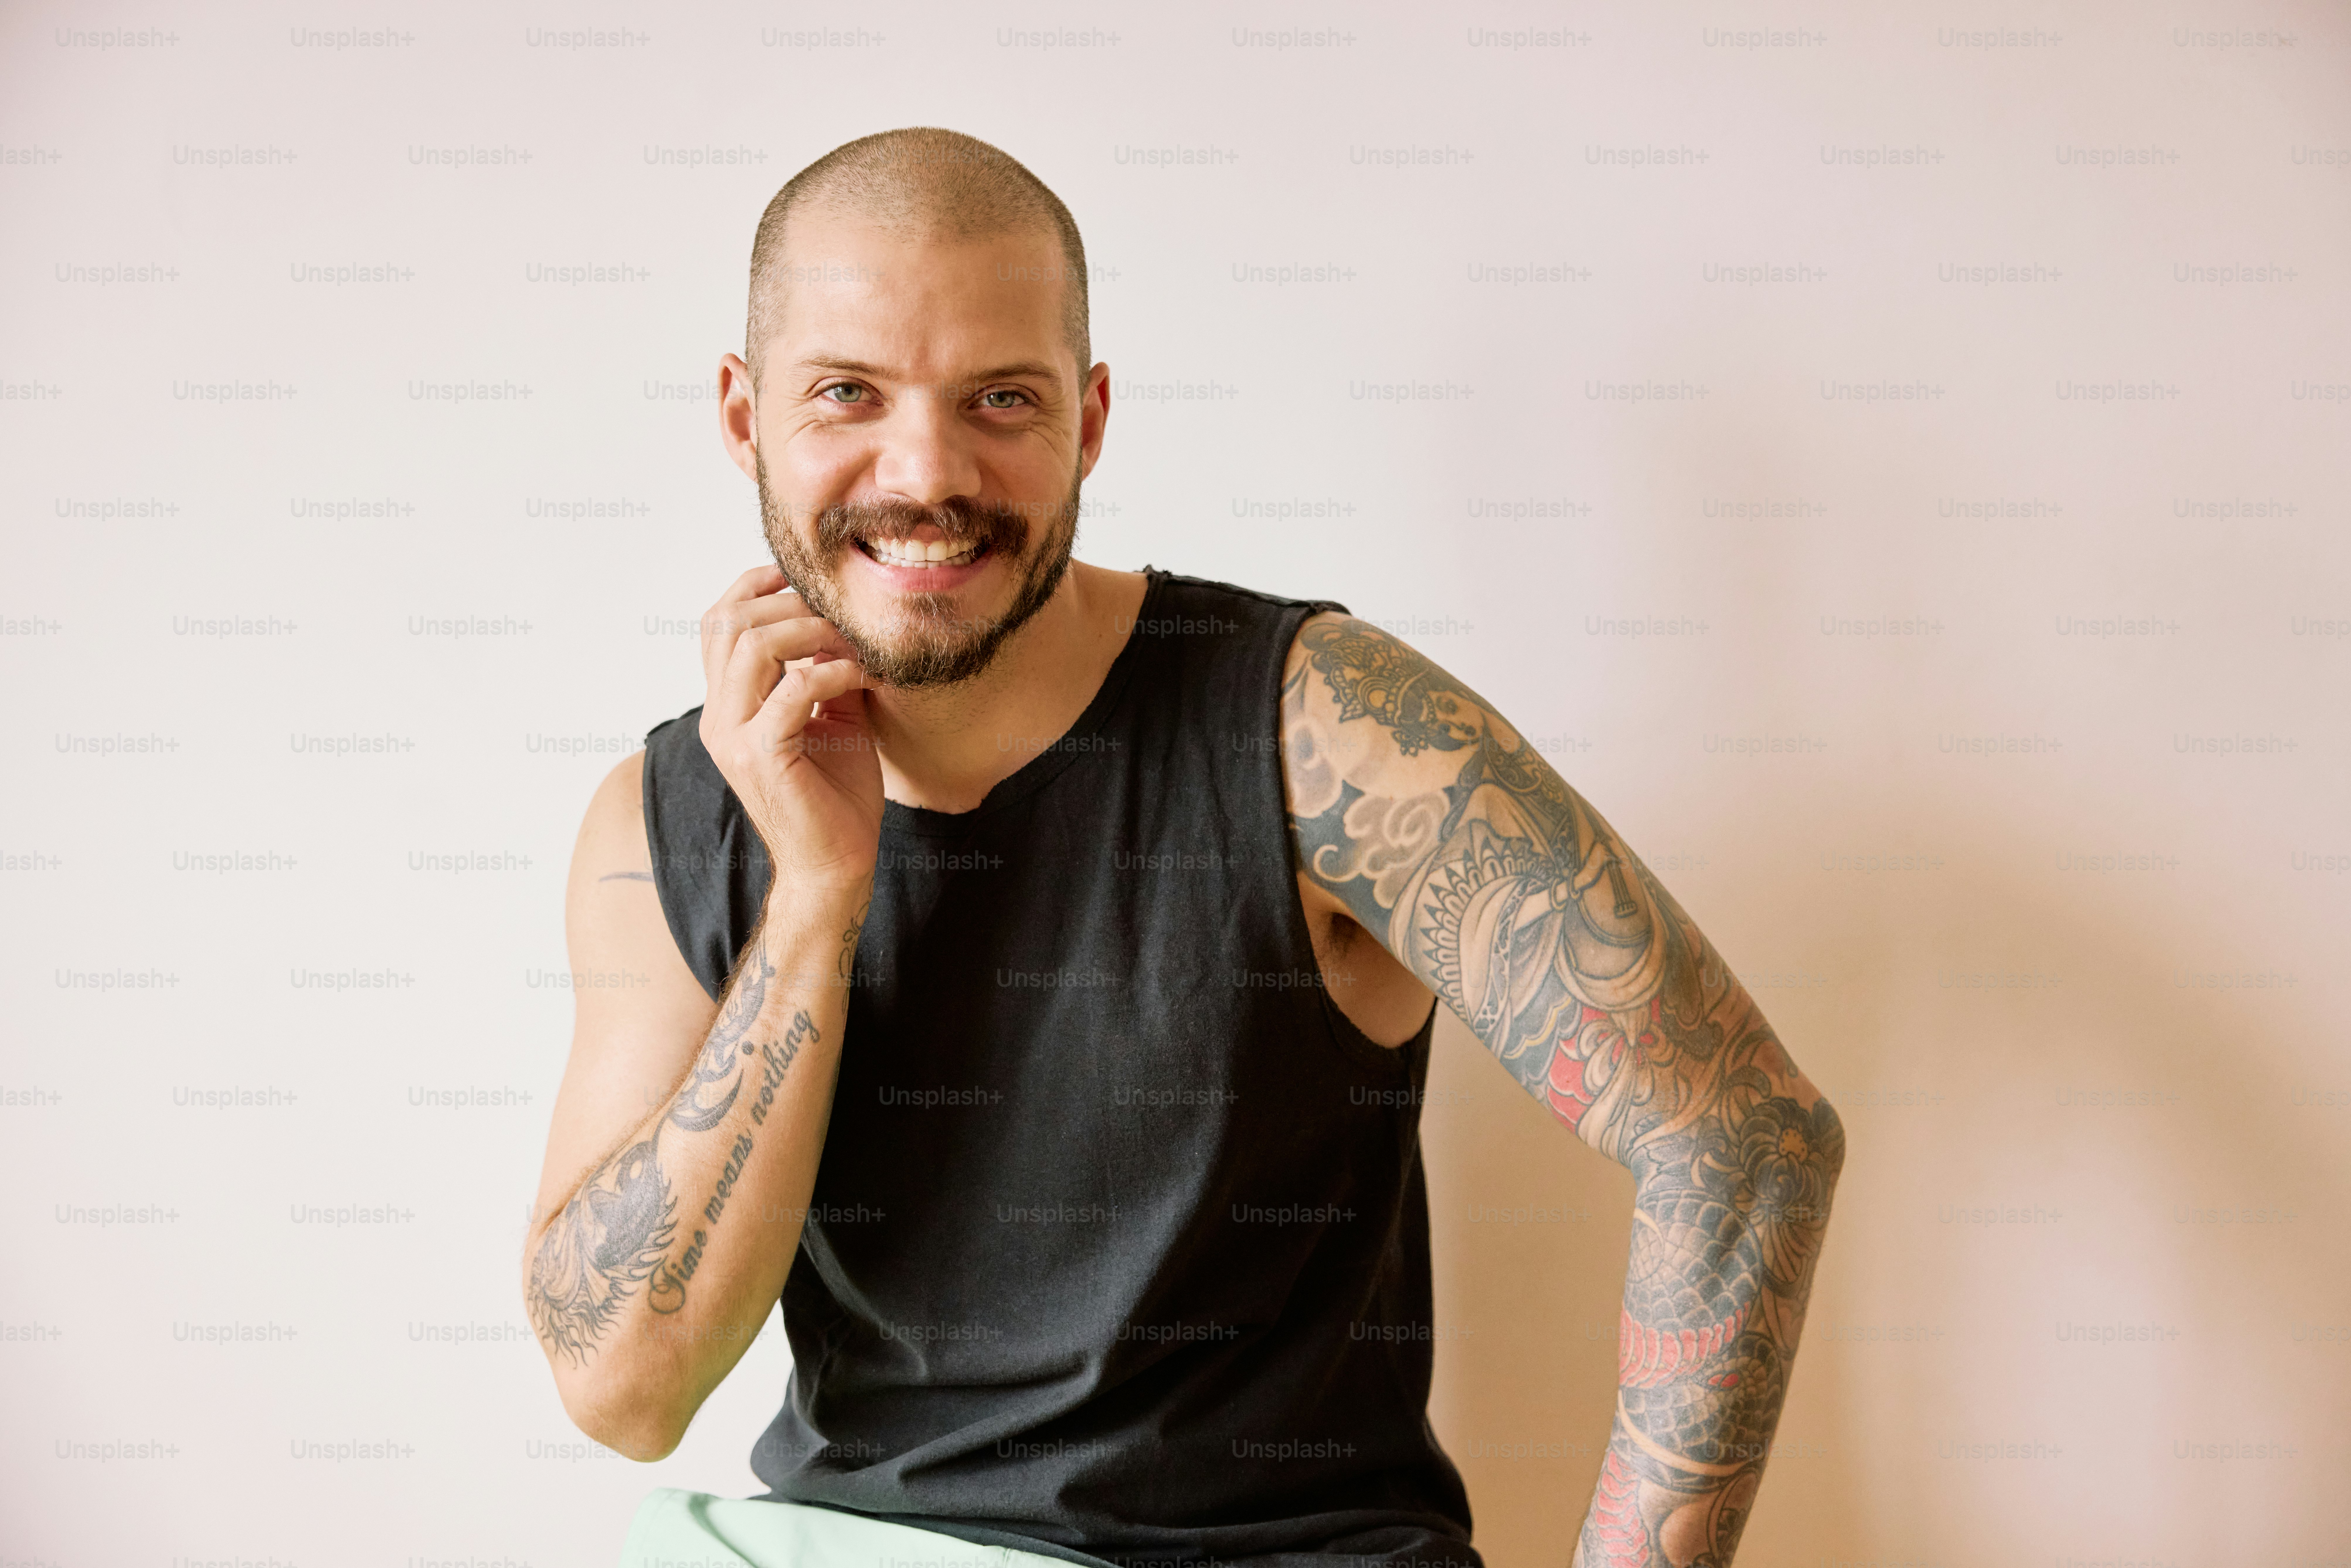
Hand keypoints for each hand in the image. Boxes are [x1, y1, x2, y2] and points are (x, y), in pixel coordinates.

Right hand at [696, 565, 882, 893]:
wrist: (834, 864)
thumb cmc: (835, 796)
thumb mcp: (833, 717)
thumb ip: (826, 669)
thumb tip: (842, 623)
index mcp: (726, 705)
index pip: (717, 623)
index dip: (755, 587)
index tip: (804, 580)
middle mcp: (718, 717)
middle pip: (728, 622)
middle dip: (790, 603)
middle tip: (839, 615)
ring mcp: (733, 737)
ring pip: (752, 646)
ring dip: (810, 631)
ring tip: (850, 644)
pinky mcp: (761, 756)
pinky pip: (793, 689)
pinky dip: (832, 673)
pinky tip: (859, 678)